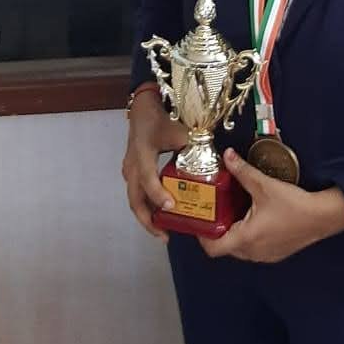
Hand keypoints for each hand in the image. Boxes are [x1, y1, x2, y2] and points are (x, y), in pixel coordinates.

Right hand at [122, 91, 188, 240]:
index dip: (159, 195)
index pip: (148, 180)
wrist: (143, 107)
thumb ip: (194, 147)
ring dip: (147, 216)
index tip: (172, 207)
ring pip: (134, 199)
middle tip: (165, 235)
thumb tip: (214, 165)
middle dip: (148, 220)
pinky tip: (160, 212)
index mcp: (143, 154)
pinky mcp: (132, 171)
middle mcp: (132, 166)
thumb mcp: (179, 131)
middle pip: (135, 199)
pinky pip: (136, 193)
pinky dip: (146, 205)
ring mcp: (129, 170)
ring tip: (163, 230)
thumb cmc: (160, 118)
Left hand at [199, 149, 343, 263]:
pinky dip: (247, 234)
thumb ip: (242, 171)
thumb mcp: (264, 185)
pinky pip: (253, 248)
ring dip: (233, 231)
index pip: (213, 248)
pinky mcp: (275, 252)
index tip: (199, 218)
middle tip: (215, 208)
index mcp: (246, 239)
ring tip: (232, 209)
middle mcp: (252, 252)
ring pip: (239, 248)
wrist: (323, 217)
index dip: (201, 235)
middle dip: (217, 229)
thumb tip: (228, 156)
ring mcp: (265, 255)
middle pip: (224, 247)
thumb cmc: (294, 205)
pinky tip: (252, 215)